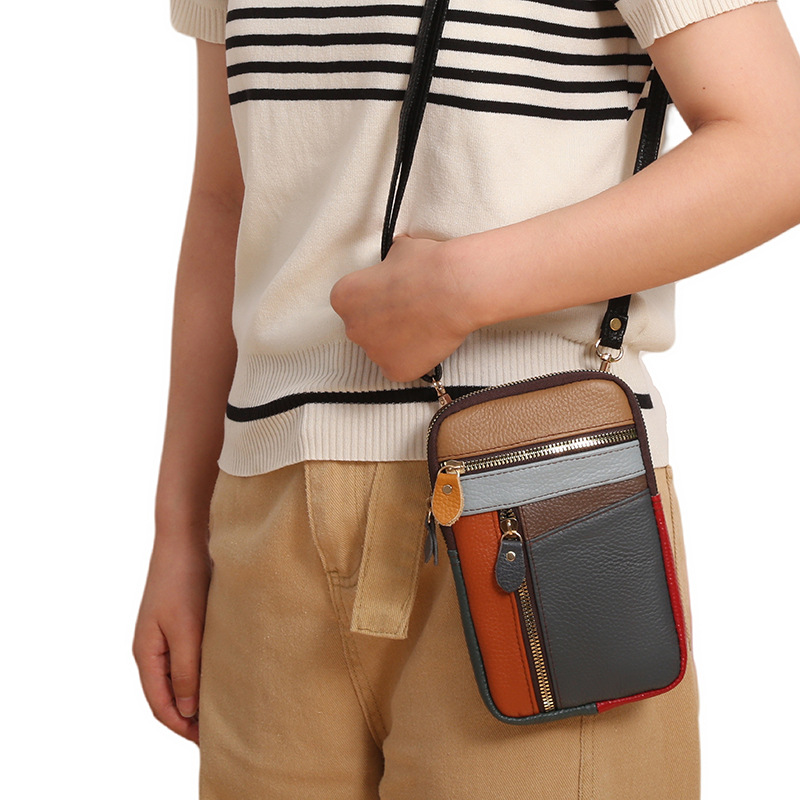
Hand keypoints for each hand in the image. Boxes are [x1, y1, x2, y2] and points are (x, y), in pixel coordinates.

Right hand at [132, 535, 211, 744]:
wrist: (185, 537)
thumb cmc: (183, 580)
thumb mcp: (186, 629)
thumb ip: (186, 671)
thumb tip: (188, 711)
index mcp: (146, 654)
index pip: (160, 705)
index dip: (182, 727)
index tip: (207, 742)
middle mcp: (152, 648)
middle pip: (168, 695)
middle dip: (190, 717)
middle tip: (219, 732)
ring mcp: (166, 635)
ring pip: (179, 677)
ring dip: (197, 695)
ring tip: (225, 709)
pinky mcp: (181, 621)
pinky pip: (189, 657)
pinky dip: (202, 672)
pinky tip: (224, 675)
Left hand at [330, 234, 476, 381]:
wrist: (455, 289)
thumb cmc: (427, 267)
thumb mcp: (398, 252)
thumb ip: (387, 266)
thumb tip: (394, 265)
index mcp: (344, 296)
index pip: (352, 303)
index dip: (374, 299)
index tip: (392, 296)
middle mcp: (351, 327)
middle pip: (364, 329)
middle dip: (383, 322)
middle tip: (409, 311)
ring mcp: (373, 352)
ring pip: (382, 350)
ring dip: (397, 341)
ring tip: (423, 325)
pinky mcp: (396, 370)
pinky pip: (400, 368)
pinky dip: (412, 360)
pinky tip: (427, 343)